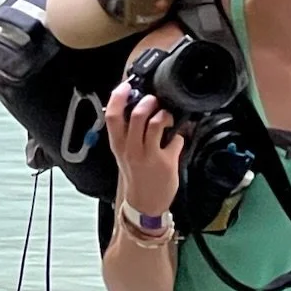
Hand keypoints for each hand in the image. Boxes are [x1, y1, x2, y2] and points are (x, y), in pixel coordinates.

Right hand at [104, 80, 183, 217]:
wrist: (145, 203)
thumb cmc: (135, 175)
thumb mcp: (124, 153)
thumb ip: (127, 132)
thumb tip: (138, 107)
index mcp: (118, 145)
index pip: (113, 116)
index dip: (119, 97)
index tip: (126, 87)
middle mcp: (131, 149)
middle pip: (137, 115)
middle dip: (148, 101)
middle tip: (154, 101)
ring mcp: (149, 156)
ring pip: (156, 123)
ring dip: (164, 114)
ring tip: (166, 117)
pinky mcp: (166, 162)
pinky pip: (175, 139)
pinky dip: (178, 135)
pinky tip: (175, 140)